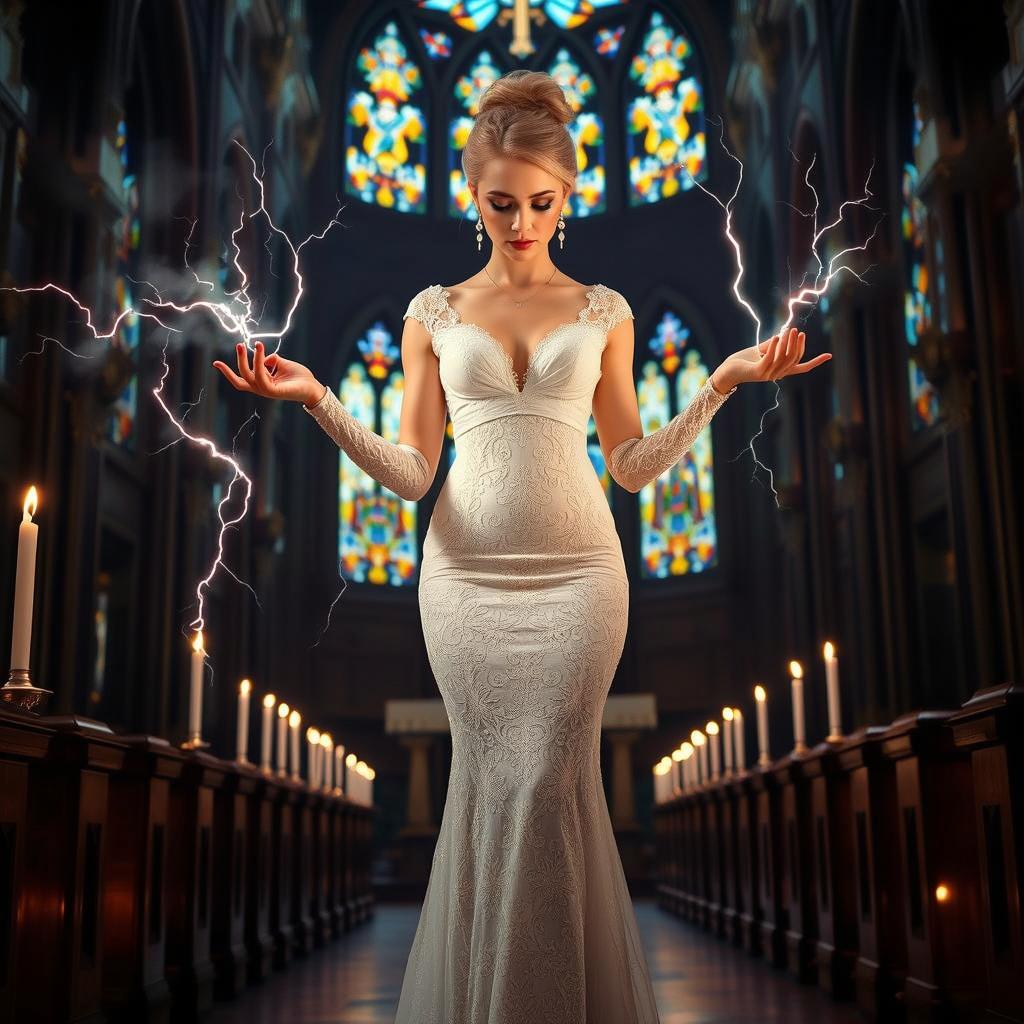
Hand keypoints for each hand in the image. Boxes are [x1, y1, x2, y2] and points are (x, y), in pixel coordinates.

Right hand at [212, 341, 322, 404]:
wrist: (313, 386)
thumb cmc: (300, 377)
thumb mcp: (282, 364)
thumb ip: (271, 360)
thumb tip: (264, 357)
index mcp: (262, 383)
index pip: (241, 380)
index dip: (228, 372)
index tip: (215, 362)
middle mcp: (261, 388)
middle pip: (243, 377)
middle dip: (239, 361)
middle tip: (239, 345)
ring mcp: (266, 391)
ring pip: (250, 375)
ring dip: (249, 359)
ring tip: (256, 344)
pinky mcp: (273, 392)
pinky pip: (261, 376)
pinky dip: (259, 363)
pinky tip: (261, 351)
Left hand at [712, 327, 831, 390]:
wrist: (726, 370)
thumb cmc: (743, 360)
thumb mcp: (760, 350)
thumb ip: (772, 344)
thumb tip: (782, 334)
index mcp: (780, 370)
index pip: (802, 367)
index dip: (816, 362)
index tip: (829, 355)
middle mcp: (777, 374)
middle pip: (794, 359)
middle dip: (798, 345)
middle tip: (797, 331)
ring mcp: (768, 374)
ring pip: (784, 358)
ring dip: (787, 343)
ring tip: (789, 330)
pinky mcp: (758, 372)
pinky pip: (770, 358)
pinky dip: (774, 346)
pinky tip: (776, 336)